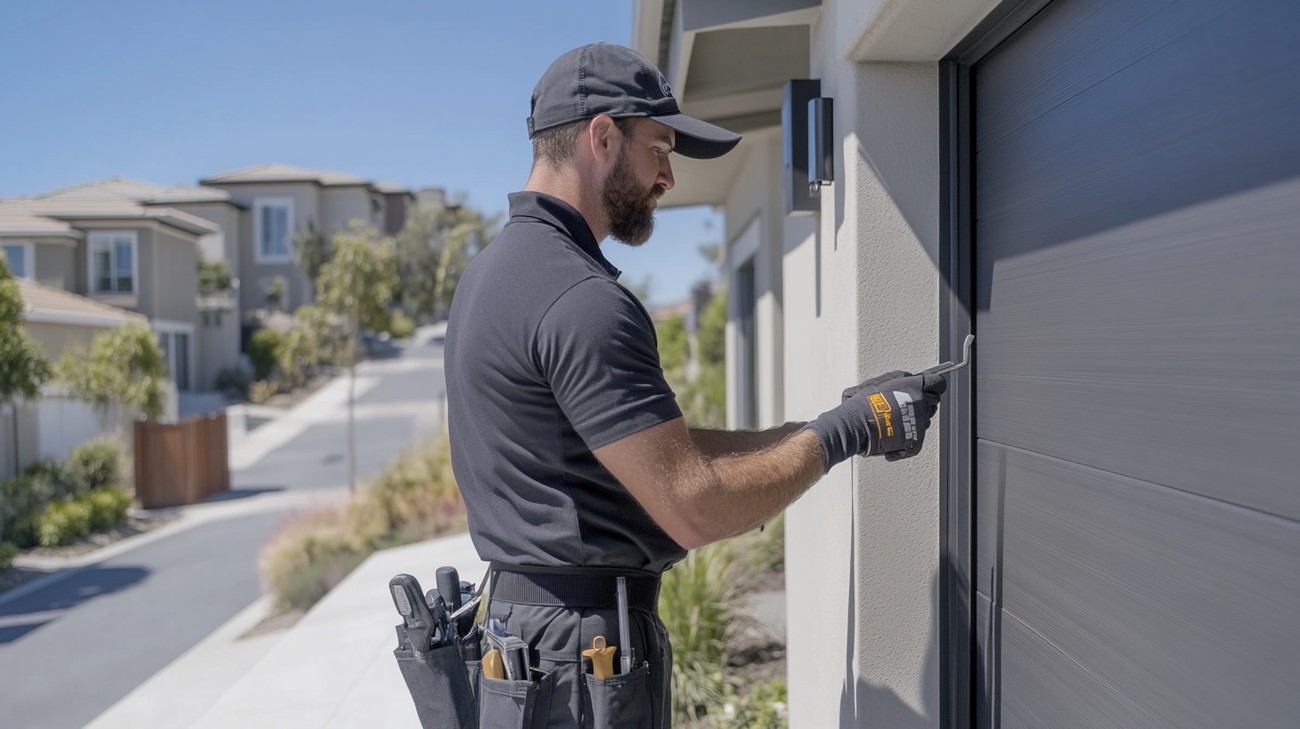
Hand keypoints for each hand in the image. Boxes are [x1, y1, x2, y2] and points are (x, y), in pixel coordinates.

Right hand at [804, 370, 947, 469]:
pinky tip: (892, 441)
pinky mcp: (915, 441)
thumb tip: (905, 379)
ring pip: (924, 422)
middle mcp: (921, 404)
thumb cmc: (862, 404)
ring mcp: (919, 423)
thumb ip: (898, 380)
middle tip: (905, 407)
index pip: (938, 383)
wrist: (856, 426)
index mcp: (914, 386)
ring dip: (913, 422)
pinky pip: (915, 443)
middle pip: (932, 403)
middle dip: (921, 404)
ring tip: (895, 423)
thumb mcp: (879, 382)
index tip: (929, 388)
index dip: (933, 386)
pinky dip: (904, 445)